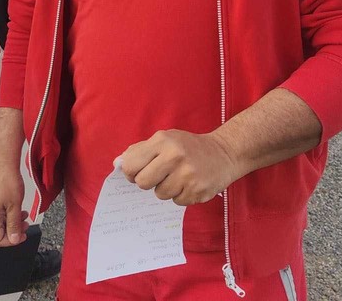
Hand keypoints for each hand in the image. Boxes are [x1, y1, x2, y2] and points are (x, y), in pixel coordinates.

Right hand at [0, 161, 29, 246]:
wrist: (5, 164)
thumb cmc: (8, 181)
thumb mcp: (14, 207)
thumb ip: (14, 225)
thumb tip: (14, 239)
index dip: (11, 241)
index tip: (23, 236)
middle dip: (14, 231)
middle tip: (25, 225)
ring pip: (1, 223)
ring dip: (13, 222)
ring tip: (24, 216)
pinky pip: (1, 214)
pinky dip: (10, 214)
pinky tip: (19, 209)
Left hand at [117, 129, 239, 205]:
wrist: (224, 152)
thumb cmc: (188, 146)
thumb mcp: (165, 139)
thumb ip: (140, 150)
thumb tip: (117, 163)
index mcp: (163, 141)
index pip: (131, 165)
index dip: (131, 172)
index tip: (137, 172)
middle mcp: (175, 156)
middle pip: (143, 182)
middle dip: (148, 182)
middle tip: (158, 176)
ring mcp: (188, 175)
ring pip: (160, 194)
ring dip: (166, 189)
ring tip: (178, 177)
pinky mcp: (198, 191)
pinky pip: (177, 201)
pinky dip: (180, 195)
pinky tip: (189, 184)